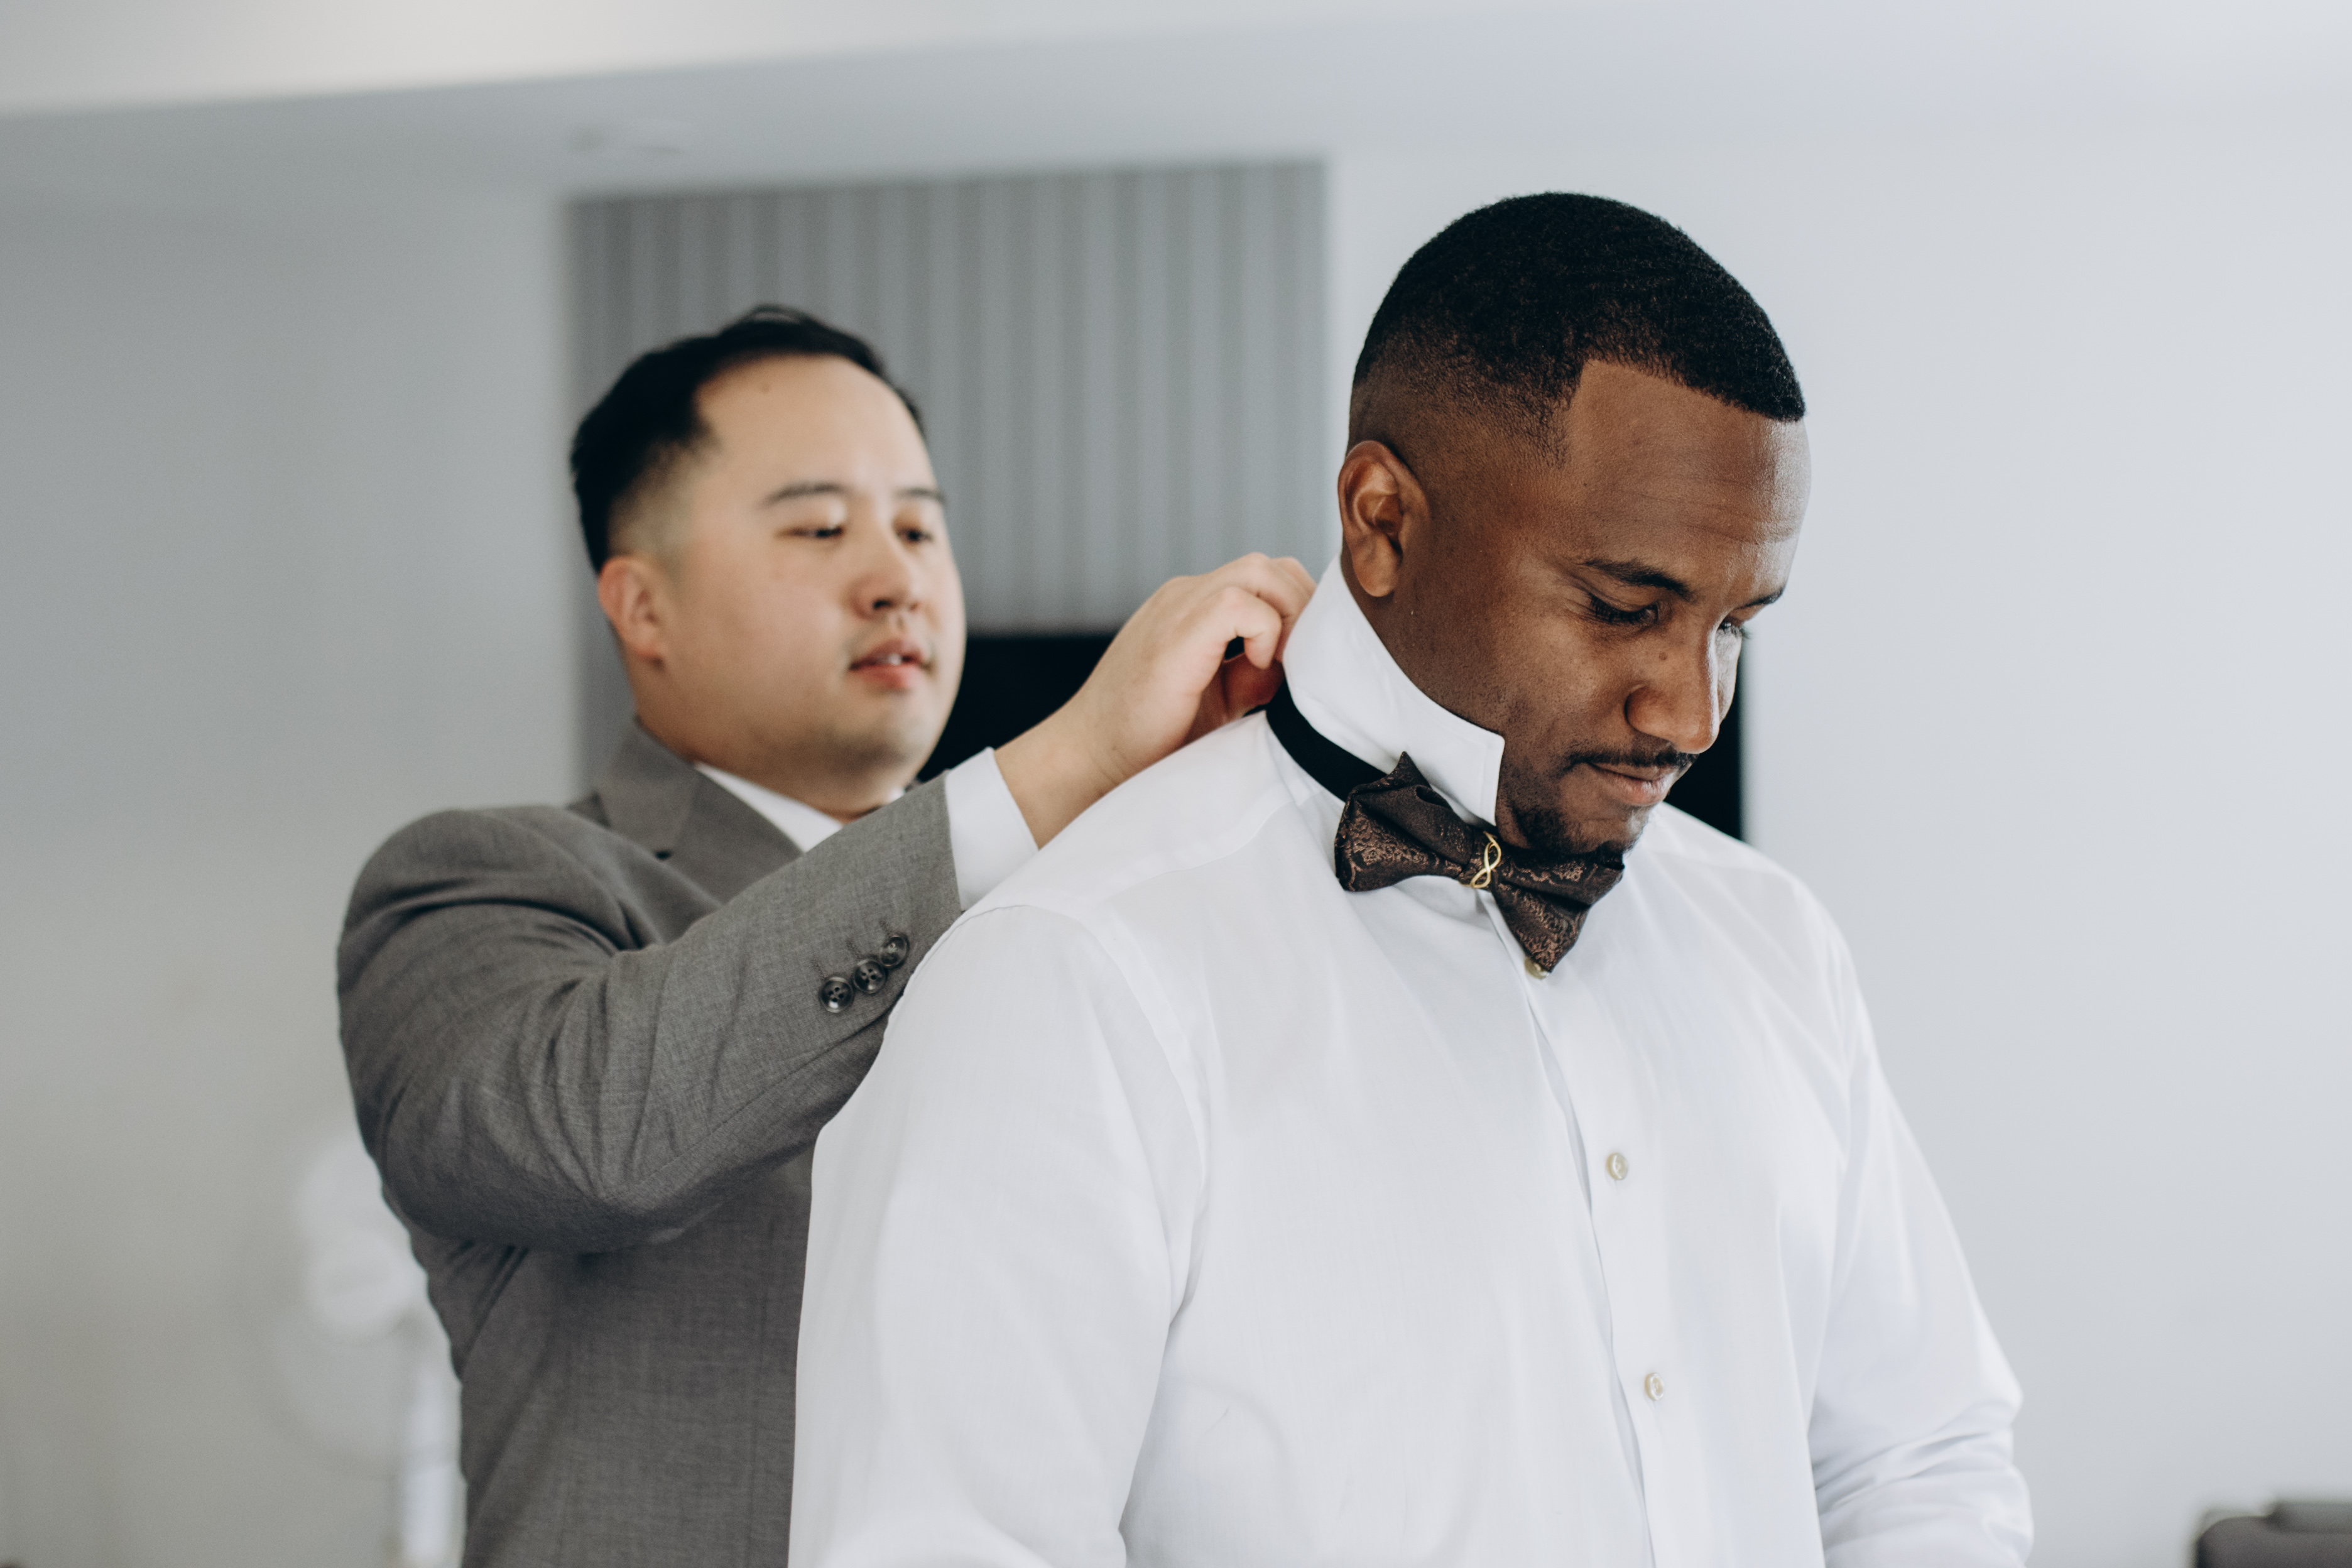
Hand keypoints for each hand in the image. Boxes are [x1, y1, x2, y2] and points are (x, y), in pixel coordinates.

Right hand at [995, 553, 1316, 844]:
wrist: (1090, 757)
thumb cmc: (1149, 736)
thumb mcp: (1217, 698)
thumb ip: (1253, 674)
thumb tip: (1297, 667)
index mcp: (1193, 607)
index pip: (1266, 578)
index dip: (1297, 609)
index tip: (1303, 658)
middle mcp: (1186, 597)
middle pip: (1270, 566)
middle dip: (1303, 607)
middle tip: (1304, 659)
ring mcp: (1178, 608)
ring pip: (1259, 569)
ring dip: (1288, 613)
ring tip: (1283, 662)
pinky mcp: (1177, 632)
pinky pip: (1240, 603)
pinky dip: (1266, 631)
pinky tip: (1258, 669)